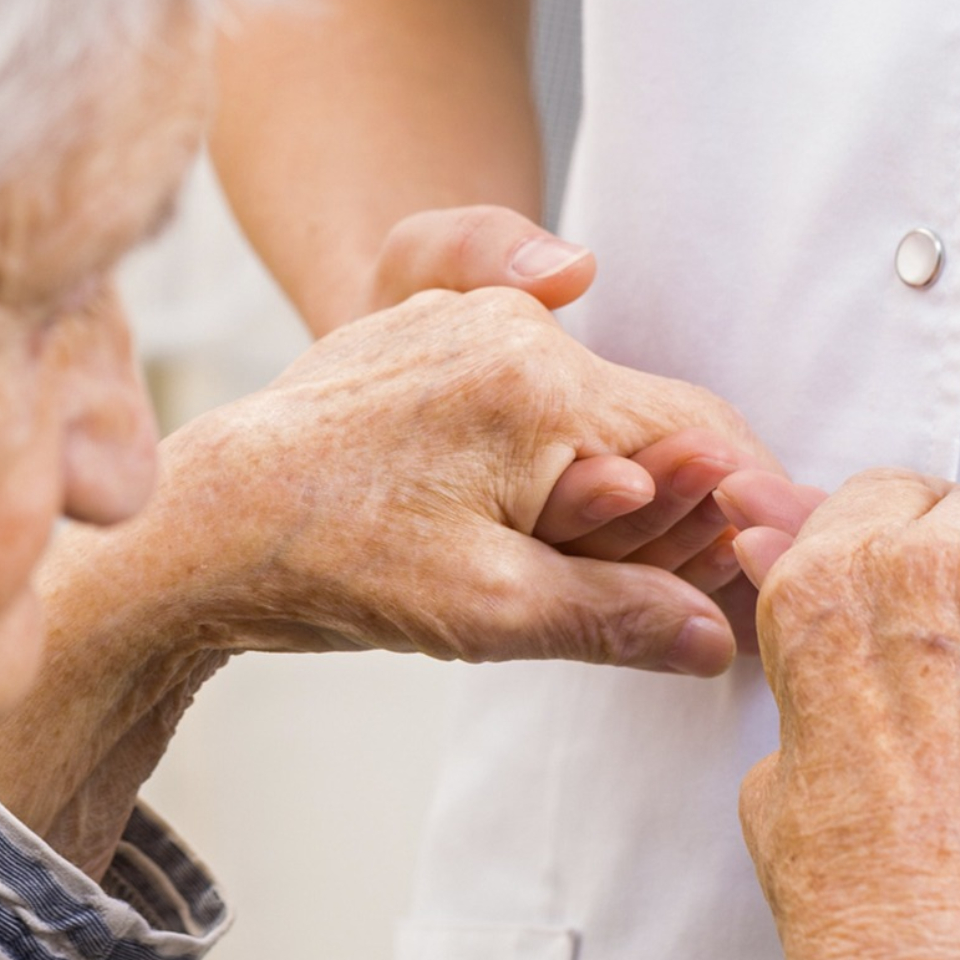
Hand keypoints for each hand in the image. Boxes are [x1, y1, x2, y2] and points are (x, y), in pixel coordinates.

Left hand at [180, 284, 762, 669]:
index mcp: (540, 381)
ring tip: (552, 572)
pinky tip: (508, 528)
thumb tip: (718, 636)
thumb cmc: (331, 563)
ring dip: (602, 492)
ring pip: (588, 411)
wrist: (198, 523)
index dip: (744, 512)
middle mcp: (510, 326)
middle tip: (655, 601)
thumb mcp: (489, 611)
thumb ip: (620, 617)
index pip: (702, 435)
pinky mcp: (429, 337)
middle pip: (648, 423)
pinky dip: (547, 462)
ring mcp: (464, 323)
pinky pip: (529, 395)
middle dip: (666, 514)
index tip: (761, 576)